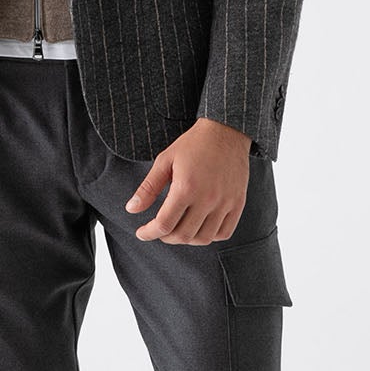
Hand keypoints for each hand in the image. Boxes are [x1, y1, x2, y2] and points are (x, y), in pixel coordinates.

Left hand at [124, 118, 251, 243]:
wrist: (226, 131)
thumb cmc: (194, 144)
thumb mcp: (165, 161)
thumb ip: (148, 188)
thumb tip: (131, 209)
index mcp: (186, 188)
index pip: (164, 224)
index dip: (149, 233)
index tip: (142, 233)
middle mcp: (207, 199)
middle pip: (183, 235)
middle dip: (166, 237)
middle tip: (159, 230)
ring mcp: (225, 203)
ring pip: (204, 238)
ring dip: (187, 239)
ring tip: (178, 230)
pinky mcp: (237, 203)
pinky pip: (224, 232)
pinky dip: (210, 236)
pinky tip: (200, 227)